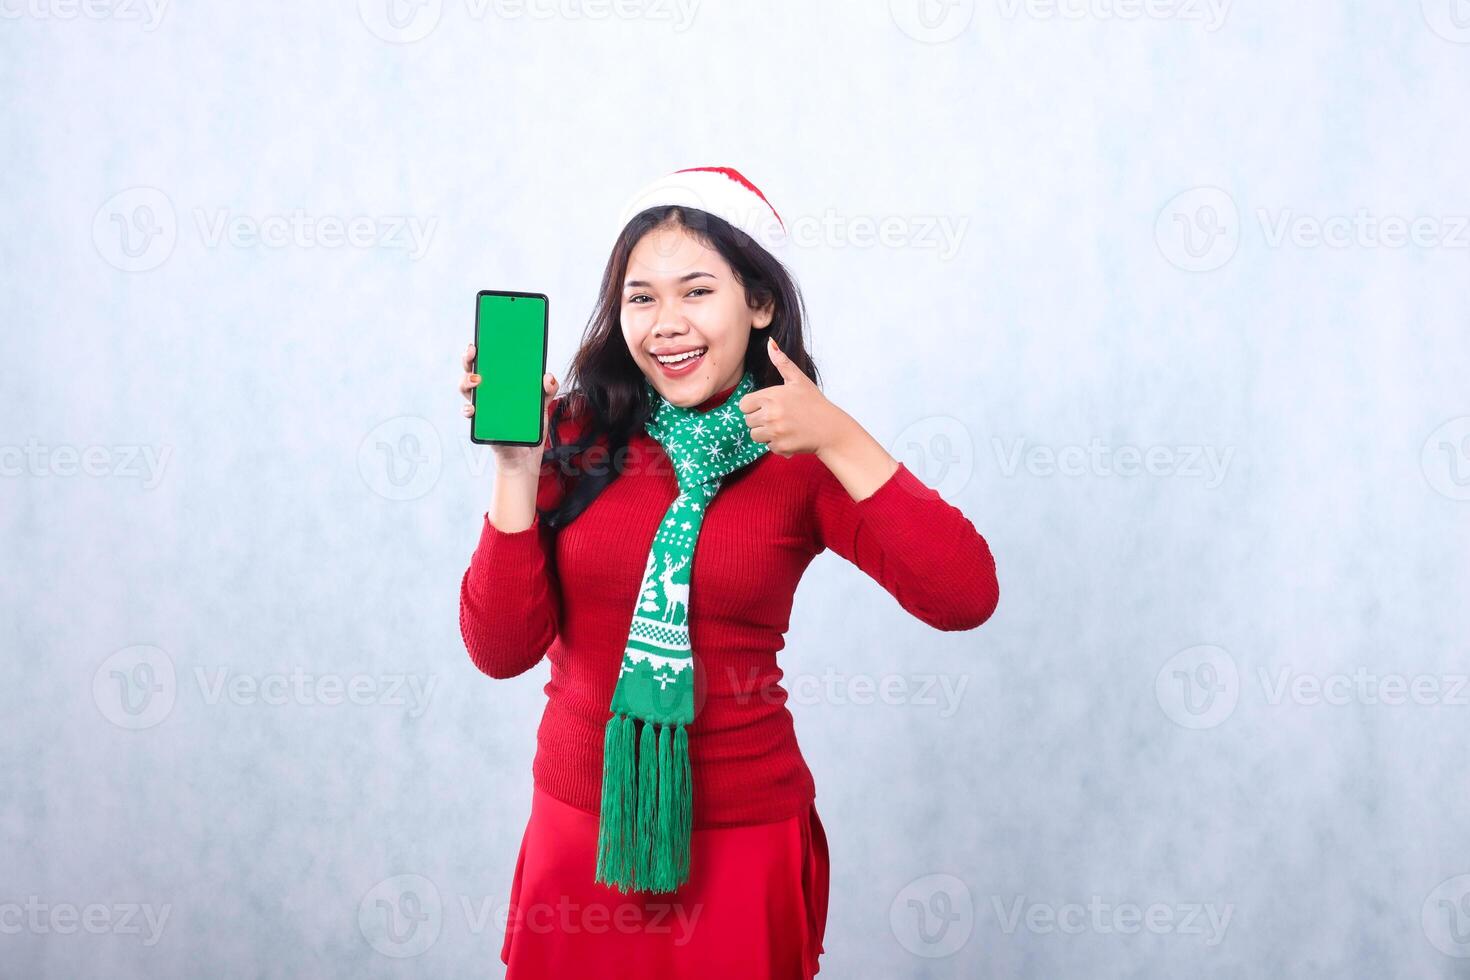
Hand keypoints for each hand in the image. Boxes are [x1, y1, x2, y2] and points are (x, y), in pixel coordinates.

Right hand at [460, 342, 558, 473]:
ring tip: (477, 380)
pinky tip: (474, 409)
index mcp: (501, 383)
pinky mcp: (480, 423)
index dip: (483, 347)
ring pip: (465, 388)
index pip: (489, 360)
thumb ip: (547, 390)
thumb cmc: (530, 426)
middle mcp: (488, 392)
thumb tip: (547, 378)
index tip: (482, 337)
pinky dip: (469, 409)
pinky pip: (469, 413)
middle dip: (468, 358)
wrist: (525, 455)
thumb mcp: (542, 405)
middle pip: (471, 369)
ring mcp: (482, 406)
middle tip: (473, 352)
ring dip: (466, 381)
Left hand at [738, 336, 850, 457]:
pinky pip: (767, 446)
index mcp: (770, 396)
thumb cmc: (814, 402)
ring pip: (755, 435)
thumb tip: (770, 342)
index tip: (768, 406)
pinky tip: (790, 436)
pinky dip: (777, 444)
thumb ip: (782, 362)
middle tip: (779, 417)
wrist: (830, 428)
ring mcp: (775, 431)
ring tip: (783, 427)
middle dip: (760, 420)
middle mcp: (770, 414)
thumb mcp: (798, 380)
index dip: (754, 406)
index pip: (744, 405)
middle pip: (748, 421)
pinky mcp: (780, 446)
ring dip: (765, 433)